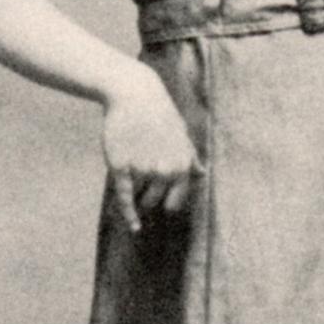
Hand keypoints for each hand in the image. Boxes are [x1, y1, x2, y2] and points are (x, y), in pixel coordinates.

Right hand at [103, 72, 200, 229]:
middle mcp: (163, 171)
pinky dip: (129, 215)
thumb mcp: (181, 135)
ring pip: (138, 196)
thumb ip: (191, 157)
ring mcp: (141, 170)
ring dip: (136, 189)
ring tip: (133, 162)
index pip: (175, 201)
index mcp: (182, 166)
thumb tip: (203, 173)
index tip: (162, 204)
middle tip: (143, 174)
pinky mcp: (120, 167)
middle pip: (155, 201)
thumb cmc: (159, 115)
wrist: (134, 95)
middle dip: (149, 196)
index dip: (167, 203)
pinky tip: (134, 227)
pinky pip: (124, 198)